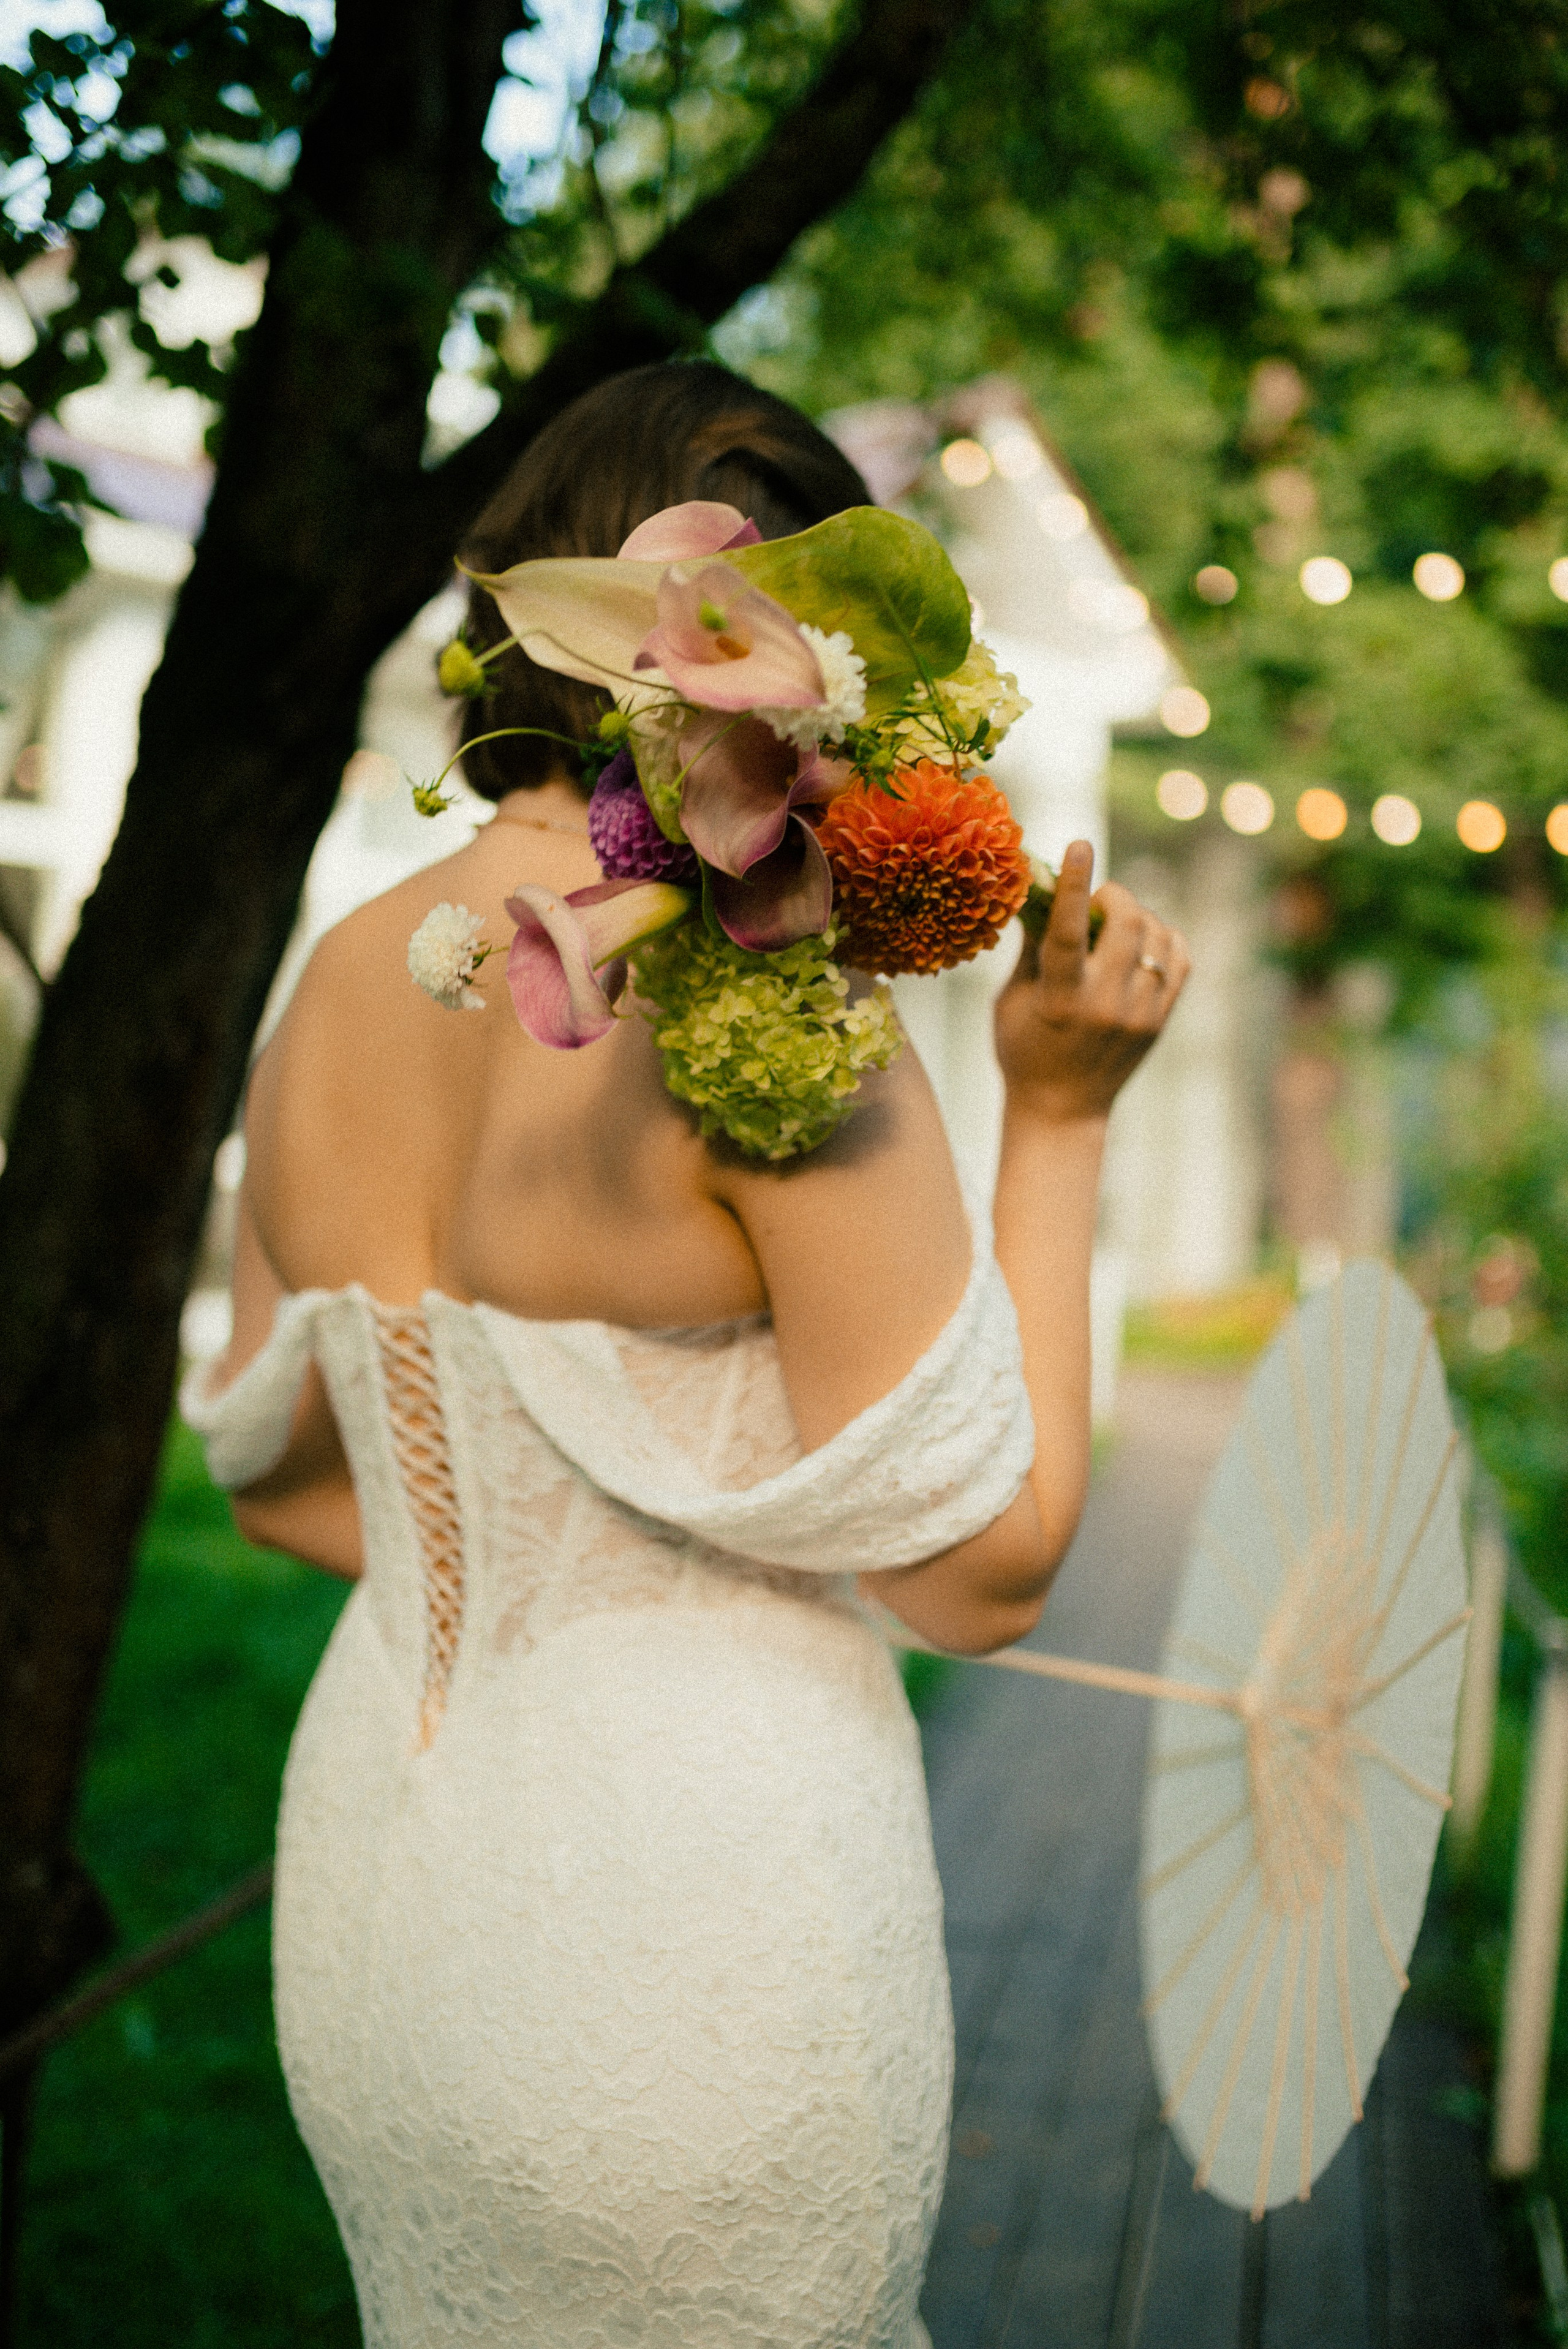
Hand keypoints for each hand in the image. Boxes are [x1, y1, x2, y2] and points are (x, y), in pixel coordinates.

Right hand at [994, 841, 1189, 1124]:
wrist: (1062, 1111)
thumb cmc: (1023, 1050)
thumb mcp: (1010, 1000)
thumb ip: (1029, 946)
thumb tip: (1034, 889)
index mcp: (1059, 1001)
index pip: (1067, 933)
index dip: (1073, 885)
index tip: (1078, 844)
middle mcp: (1104, 1006)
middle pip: (1127, 923)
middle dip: (1113, 896)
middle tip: (1096, 901)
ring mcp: (1140, 1015)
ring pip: (1158, 937)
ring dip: (1138, 916)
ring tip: (1116, 925)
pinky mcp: (1160, 1021)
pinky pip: (1180, 958)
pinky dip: (1164, 939)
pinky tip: (1143, 942)